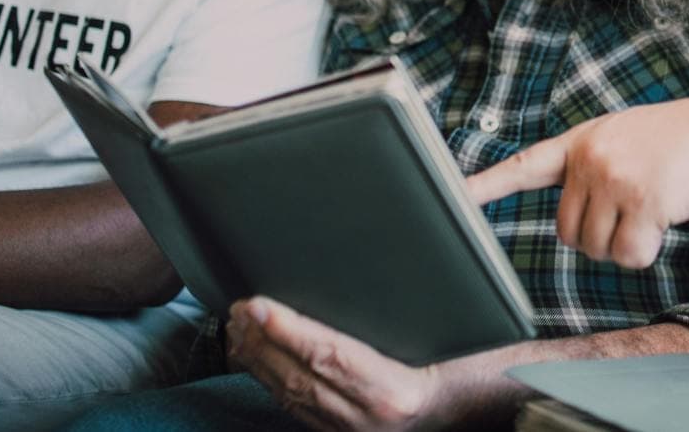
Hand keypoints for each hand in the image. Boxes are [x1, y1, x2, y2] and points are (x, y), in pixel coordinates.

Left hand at [228, 297, 444, 430]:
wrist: (450, 405)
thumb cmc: (445, 361)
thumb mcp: (428, 332)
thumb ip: (393, 310)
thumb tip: (361, 273)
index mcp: (393, 390)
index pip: (330, 356)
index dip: (290, 330)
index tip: (261, 306)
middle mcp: (367, 417)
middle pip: (301, 377)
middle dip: (264, 341)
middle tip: (241, 310)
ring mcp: (349, 431)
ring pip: (291, 395)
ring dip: (258, 359)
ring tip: (239, 327)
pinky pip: (293, 408)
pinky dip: (268, 380)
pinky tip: (253, 358)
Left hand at [466, 98, 688, 268]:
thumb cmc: (681, 141)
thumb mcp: (624, 137)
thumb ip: (591, 167)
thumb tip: (574, 225)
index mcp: (582, 140)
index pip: (525, 166)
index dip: (488, 185)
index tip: (454, 196)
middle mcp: (591, 158)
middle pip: (567, 232)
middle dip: (597, 236)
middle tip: (632, 211)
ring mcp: (615, 178)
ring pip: (596, 249)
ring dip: (625, 243)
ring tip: (653, 206)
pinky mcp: (643, 201)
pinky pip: (629, 256)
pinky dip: (647, 251)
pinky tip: (666, 219)